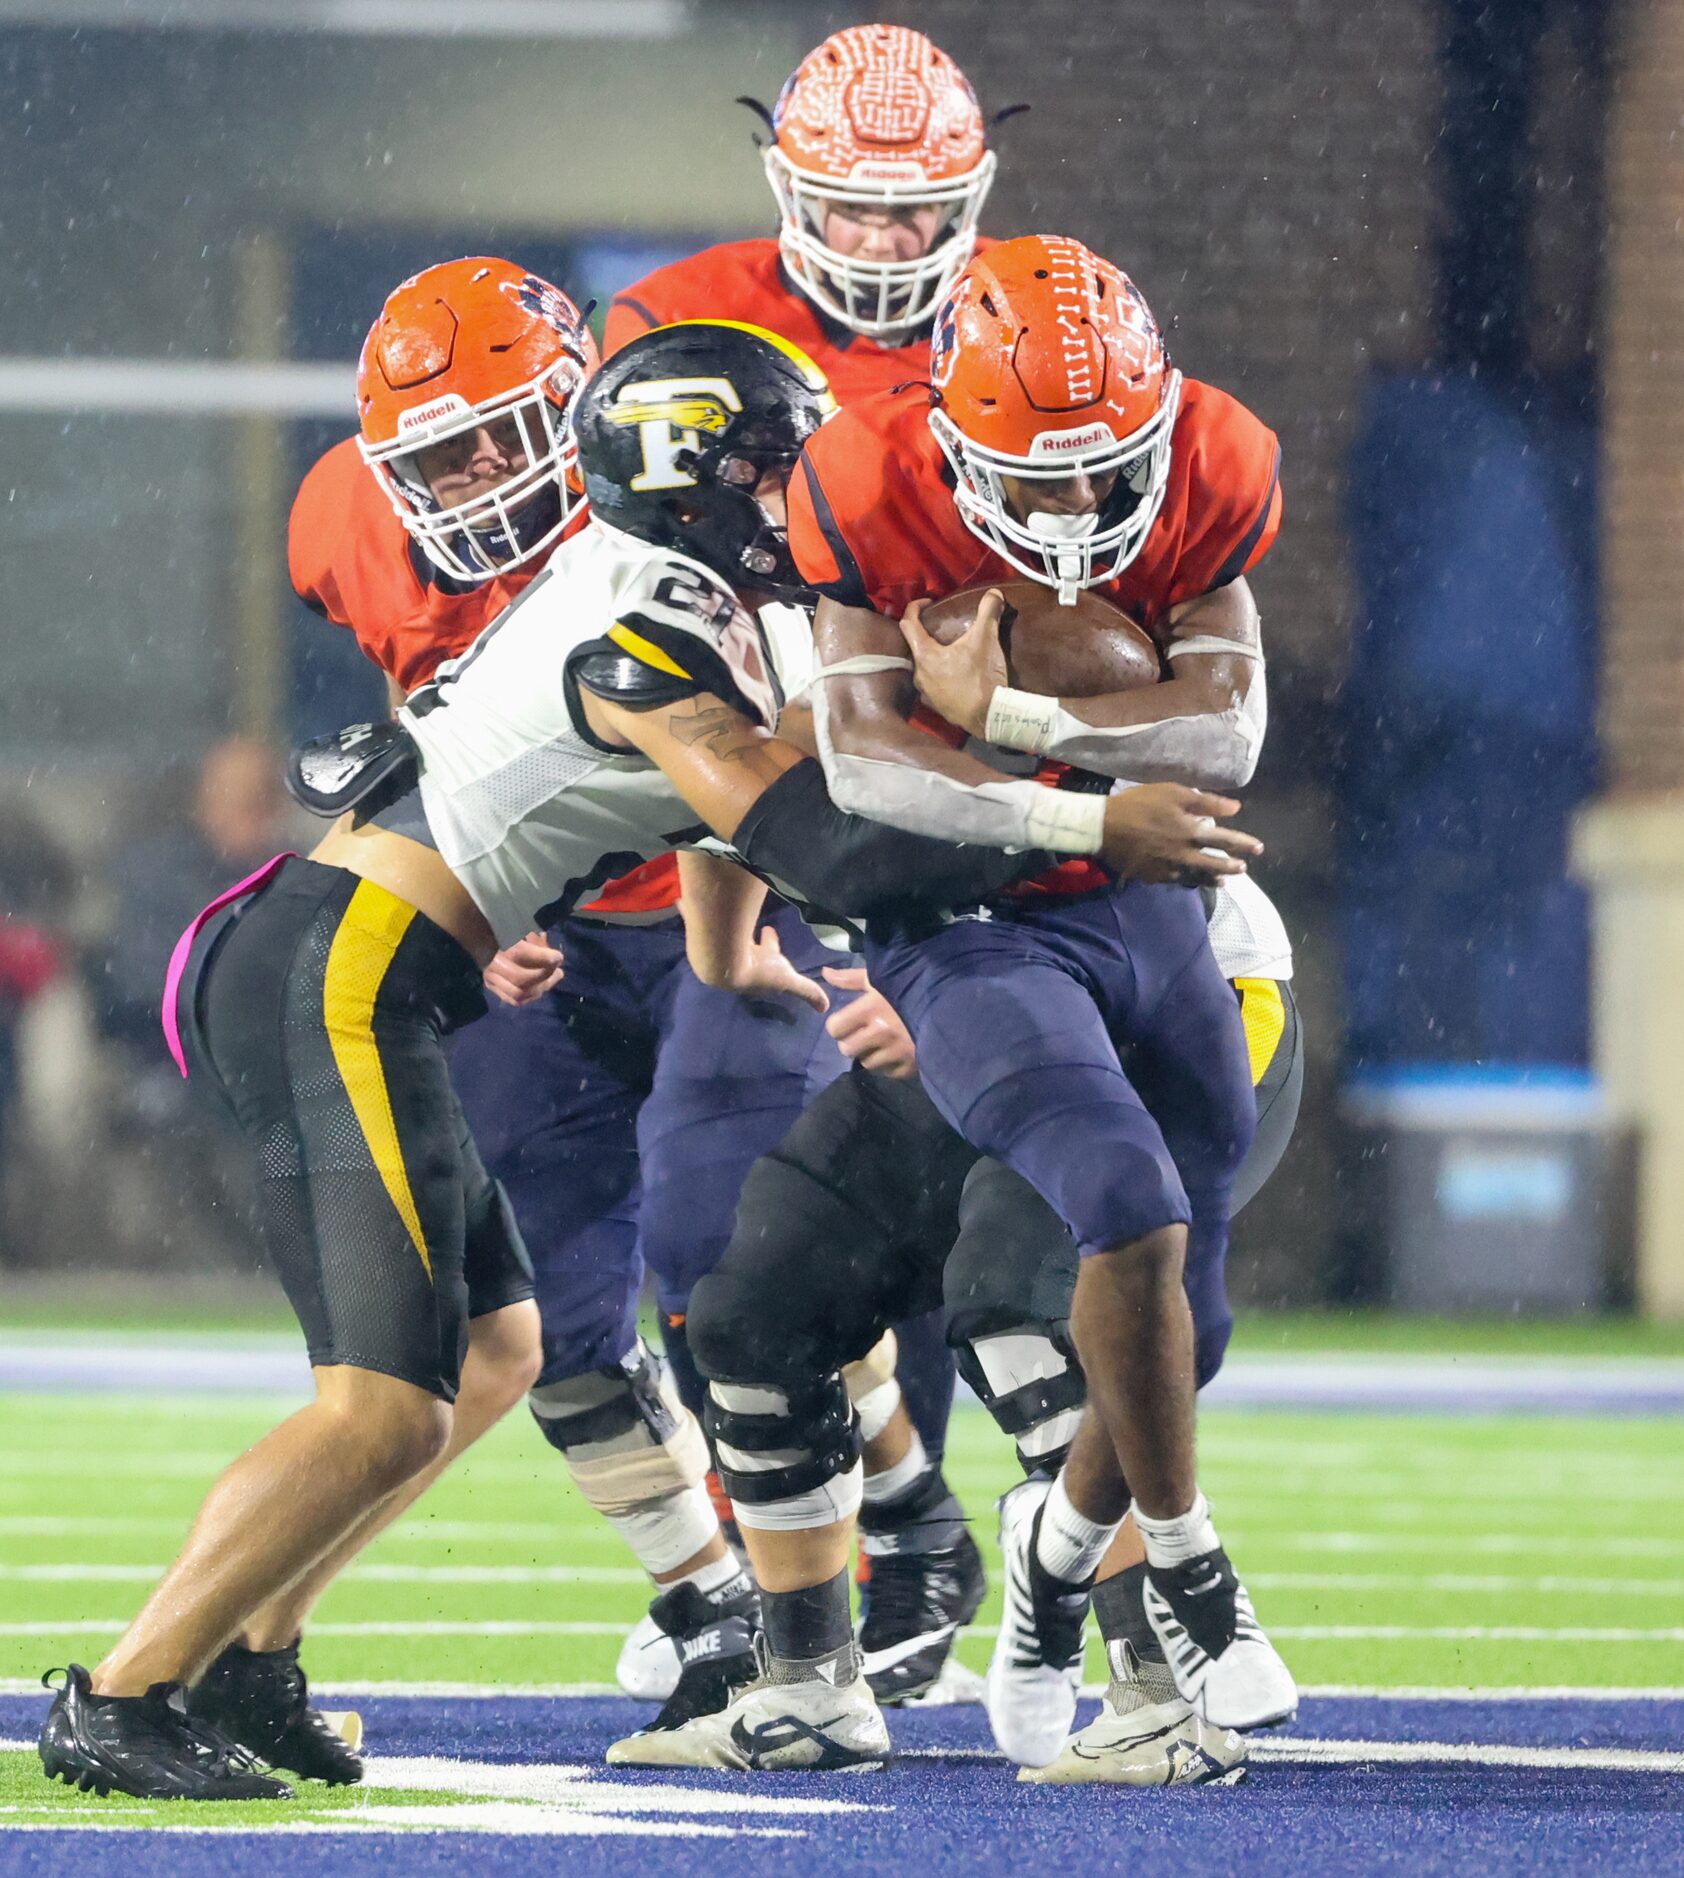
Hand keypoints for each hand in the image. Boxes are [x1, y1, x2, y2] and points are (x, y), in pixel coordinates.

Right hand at [484, 932, 564, 1006]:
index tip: (558, 957)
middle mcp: (492, 962)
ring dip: (539, 988)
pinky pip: (512, 999)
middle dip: (544, 975)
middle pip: (520, 977)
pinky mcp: (491, 985)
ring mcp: (490, 977)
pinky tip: (540, 988)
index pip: (520, 954)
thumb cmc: (506, 927)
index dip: (542, 958)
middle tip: (558, 970)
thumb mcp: (521, 927)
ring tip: (552, 979)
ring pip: (517, 993)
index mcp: (497, 942)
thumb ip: (536, 940)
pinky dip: (530, 996)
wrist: (482, 934)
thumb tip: (554, 956)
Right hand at [727, 925, 829, 1013]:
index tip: (788, 952)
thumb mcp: (788, 980)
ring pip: (745, 944)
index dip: (782, 960)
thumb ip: (807, 991)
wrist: (725, 961)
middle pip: (759, 954)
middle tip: (769, 929)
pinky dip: (737, 929)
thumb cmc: (759, 972)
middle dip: (766, 944)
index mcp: (761, 979)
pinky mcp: (720, 942)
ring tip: (752, 924)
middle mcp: (746, 969)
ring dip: (751, 938)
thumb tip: (824, 1008)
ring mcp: (732, 956)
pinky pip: (731, 933)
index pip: (774, 969)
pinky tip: (736, 921)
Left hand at [822, 966, 918, 1077]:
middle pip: (846, 1049)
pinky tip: (899, 1051)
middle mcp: (880, 1032)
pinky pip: (887, 1072)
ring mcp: (895, 1052)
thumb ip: (851, 979)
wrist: (950, 1008)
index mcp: (871, 1008)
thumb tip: (825, 973)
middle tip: (865, 1034)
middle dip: (852, 1042)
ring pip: (866, 1063)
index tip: (849, 1021)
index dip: (839, 1025)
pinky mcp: (909, 1067)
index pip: (834, 1028)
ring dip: (871, 1054)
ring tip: (885, 1042)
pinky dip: (890, 1064)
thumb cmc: (911, 988)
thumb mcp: (881, 980)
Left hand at [900, 589, 1009, 737]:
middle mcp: (919, 675)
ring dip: (936, 658)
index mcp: (924, 655)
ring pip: (926, 668)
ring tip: (953, 653)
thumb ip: (988, 612)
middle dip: (928, 635)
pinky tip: (958, 675)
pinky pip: (935, 686)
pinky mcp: (938, 707)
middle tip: (944, 629)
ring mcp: (927, 694)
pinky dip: (943, 677)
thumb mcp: (986, 639)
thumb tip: (994, 594)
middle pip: (917, 647)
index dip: (915, 608)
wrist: (989, 717)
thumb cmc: (981, 677)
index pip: (908, 623)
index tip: (927, 602)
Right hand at [1099, 786, 1261, 884]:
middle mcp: (1185, 855)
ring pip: (1198, 877)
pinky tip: (1192, 881)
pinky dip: (1190, 882)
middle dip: (1232, 866)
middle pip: (1215, 864)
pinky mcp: (1154, 876)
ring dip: (1213, 878)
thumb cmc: (1139, 804)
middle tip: (1244, 868)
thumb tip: (1236, 808)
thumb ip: (1206, 801)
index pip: (1226, 840)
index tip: (1258, 848)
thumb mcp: (1173, 793)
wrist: (1104, 828)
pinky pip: (1178, 881)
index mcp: (1192, 832)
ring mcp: (1170, 869)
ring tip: (1224, 881)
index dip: (1244, 844)